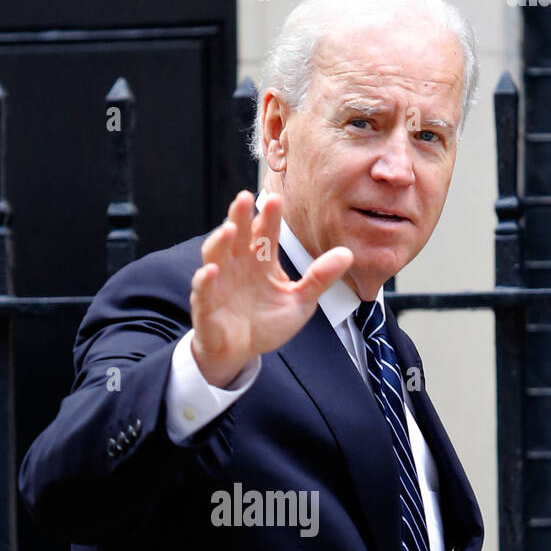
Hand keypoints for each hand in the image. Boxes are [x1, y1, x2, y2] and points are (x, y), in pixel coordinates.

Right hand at [189, 190, 352, 386]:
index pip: (265, 234)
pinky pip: (202, 290)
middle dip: (239, 216)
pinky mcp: (206, 305)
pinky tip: (211, 271)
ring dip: (220, 241)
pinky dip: (204, 280)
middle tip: (245, 197)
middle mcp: (237, 265)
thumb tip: (347, 253)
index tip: (277, 200)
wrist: (241, 353)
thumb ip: (319, 278)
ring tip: (228, 229)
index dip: (269, 218)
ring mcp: (219, 283)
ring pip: (215, 255)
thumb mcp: (299, 301)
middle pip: (237, 235)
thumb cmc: (267, 323)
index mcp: (260, 261)